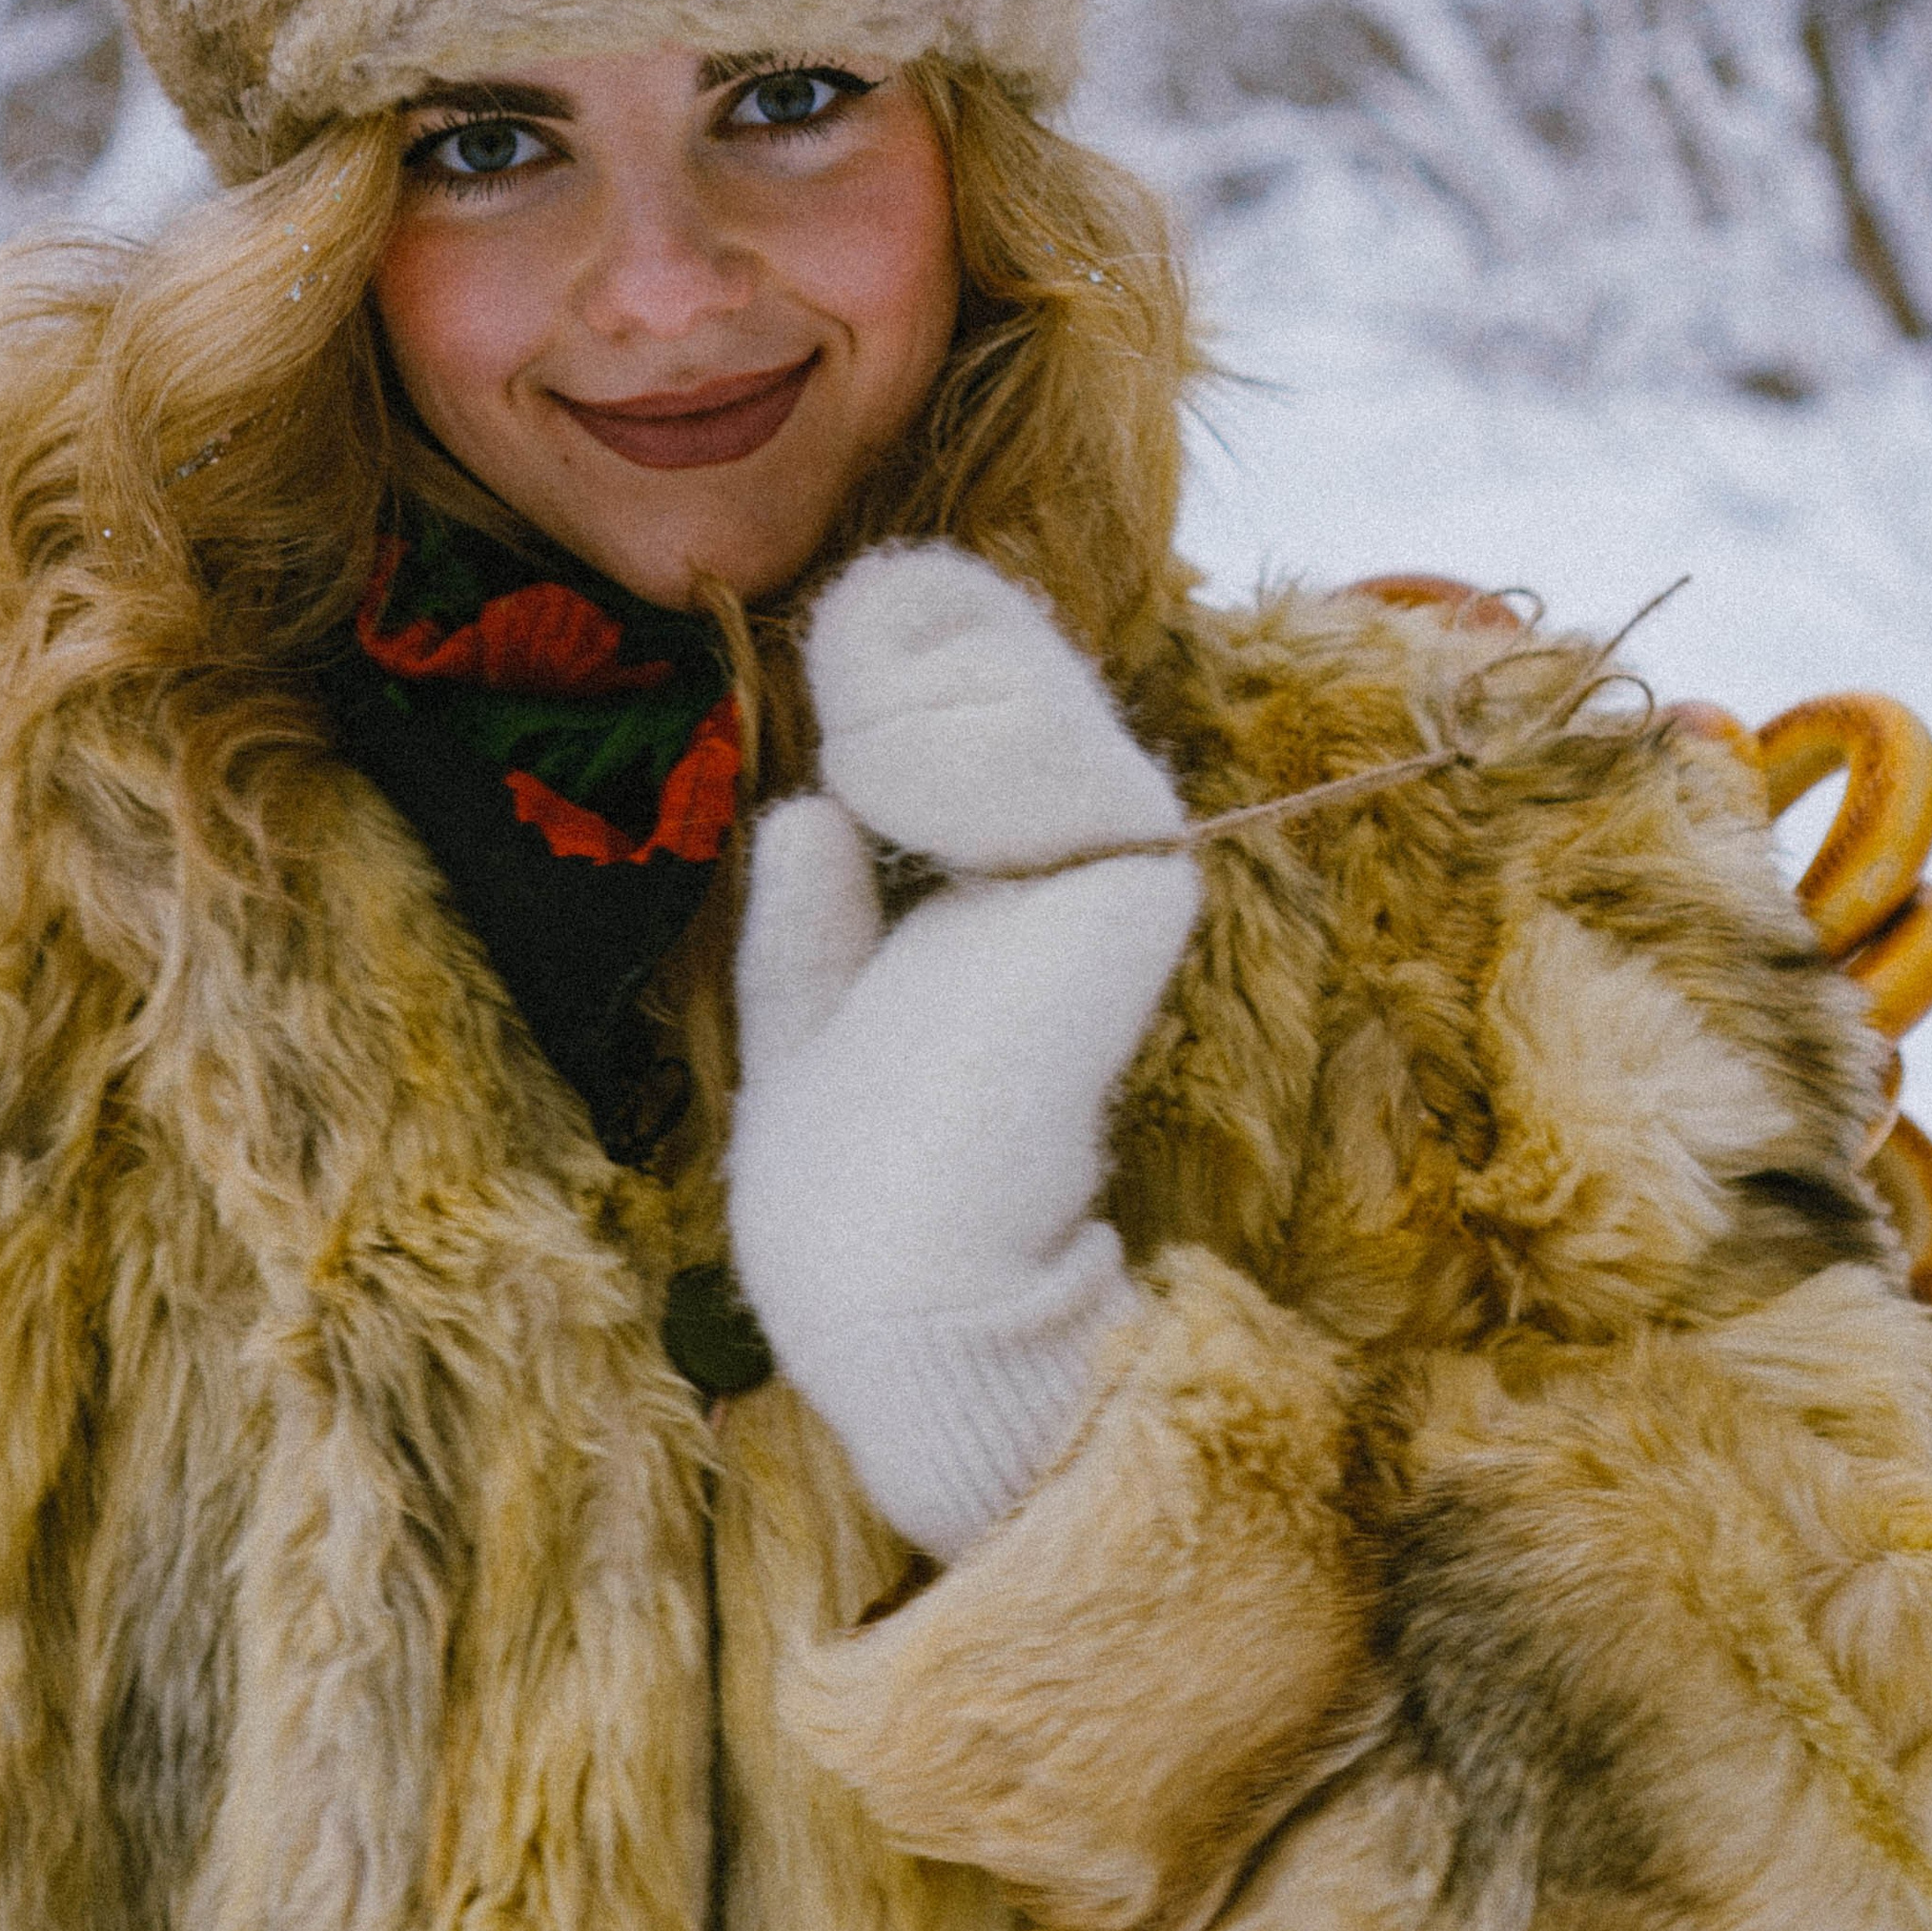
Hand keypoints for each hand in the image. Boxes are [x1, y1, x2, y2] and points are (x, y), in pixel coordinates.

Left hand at [729, 548, 1198, 1559]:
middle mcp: (1077, 874)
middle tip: (848, 639)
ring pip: (1028, 681)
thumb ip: (810, 938)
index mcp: (1004, 907)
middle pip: (1014, 672)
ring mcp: (1112, 873)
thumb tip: (804, 813)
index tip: (843, 649)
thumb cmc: (855, 1209)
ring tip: (857, 731)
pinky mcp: (1127, 884)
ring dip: (920, 670)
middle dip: (914, 633)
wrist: (906, 1297)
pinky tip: (874, 783)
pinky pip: (1042, 748)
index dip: (914, 649)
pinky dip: (944, 731)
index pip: (986, 720)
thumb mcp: (808, 1042)